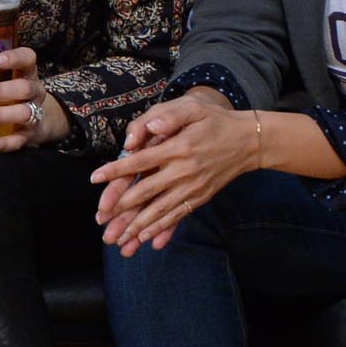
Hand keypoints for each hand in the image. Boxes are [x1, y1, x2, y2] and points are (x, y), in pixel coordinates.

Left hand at [0, 46, 63, 151]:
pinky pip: (17, 141)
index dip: (14, 57)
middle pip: (24, 88)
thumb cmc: (12, 95)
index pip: (28, 58)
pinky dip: (1, 143)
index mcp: (27, 73)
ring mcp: (34, 114)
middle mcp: (34, 92)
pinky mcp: (29, 135)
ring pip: (23, 113)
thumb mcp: (0, 81)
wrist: (40, 121)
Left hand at [90, 91, 249, 256]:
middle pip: (146, 192)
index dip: (116, 170)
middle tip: (100, 220)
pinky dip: (161, 228)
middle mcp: (184, 170)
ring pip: (160, 210)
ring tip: (119, 238)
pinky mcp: (201, 197)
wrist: (250, 141)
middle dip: (121, 208)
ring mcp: (193, 187)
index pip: (140, 161)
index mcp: (178, 147)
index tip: (95, 178)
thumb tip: (151, 127)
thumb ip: (170, 115)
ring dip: (138, 226)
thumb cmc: (216, 120)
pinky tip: (147, 239)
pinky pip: (178, 216)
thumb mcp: (194, 107)